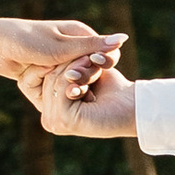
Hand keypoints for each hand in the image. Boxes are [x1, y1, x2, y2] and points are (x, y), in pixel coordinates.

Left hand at [0, 16, 121, 87]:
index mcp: (79, 34)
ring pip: (69, 83)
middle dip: (74, 80)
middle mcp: (71, 47)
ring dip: (58, 86)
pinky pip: (54, 87)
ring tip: (42, 79)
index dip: (96, 70)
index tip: (83, 79)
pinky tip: (41, 93)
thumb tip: (123, 38)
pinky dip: (48, 90)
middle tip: (56, 79)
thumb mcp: (61, 47)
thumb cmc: (27, 40)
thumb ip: (92, 47)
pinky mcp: (45, 72)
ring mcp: (58, 61)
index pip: (102, 56)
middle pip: (86, 72)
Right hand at [22, 46, 137, 138]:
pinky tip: (92, 69)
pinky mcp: (63, 120)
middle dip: (67, 63)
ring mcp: (54, 122)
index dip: (54, 62)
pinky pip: (62, 87)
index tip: (73, 52)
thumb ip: (66, 67)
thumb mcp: (84, 73)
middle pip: (47, 80)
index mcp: (50, 112)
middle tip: (87, 56)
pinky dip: (77, 73)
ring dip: (74, 65)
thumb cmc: (111, 88)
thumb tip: (47, 53)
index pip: (41, 81)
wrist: (133, 104)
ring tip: (92, 60)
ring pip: (54, 82)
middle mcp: (49, 120)